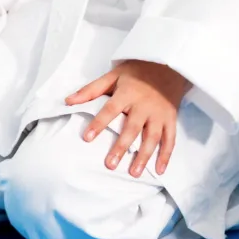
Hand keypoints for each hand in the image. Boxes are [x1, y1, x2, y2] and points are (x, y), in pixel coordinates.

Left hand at [66, 60, 190, 178]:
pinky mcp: (170, 119)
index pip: (110, 110)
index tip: (87, 138)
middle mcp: (144, 105)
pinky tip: (159, 170)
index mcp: (127, 93)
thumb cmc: (136, 72)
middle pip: (131, 128)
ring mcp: (159, 114)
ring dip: (144, 156)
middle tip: (110, 164)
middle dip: (121, 147)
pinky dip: (166, 155)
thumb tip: (68, 101)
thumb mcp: (113, 75)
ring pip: (152, 137)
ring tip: (133, 173)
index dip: (99, 123)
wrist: (167, 66)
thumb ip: (91, 90)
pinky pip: (170, 139)